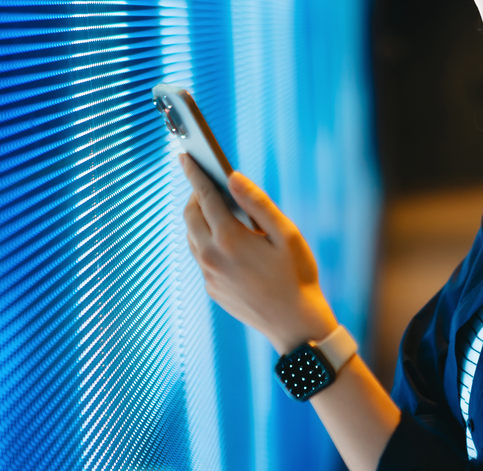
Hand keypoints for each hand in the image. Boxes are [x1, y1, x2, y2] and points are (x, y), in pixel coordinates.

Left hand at [179, 154, 338, 353]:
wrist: (295, 325)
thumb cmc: (297, 275)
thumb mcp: (286, 233)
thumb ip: (257, 202)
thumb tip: (232, 177)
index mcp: (230, 239)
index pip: (204, 196)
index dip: (195, 173)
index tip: (185, 156)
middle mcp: (212, 257)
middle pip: (191, 216)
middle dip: (195, 195)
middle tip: (208, 183)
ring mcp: (209, 276)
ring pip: (192, 237)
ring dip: (199, 218)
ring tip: (216, 207)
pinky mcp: (212, 289)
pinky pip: (201, 257)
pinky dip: (206, 240)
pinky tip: (225, 238)